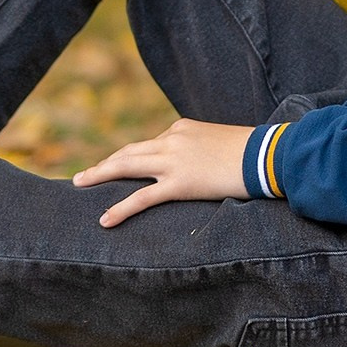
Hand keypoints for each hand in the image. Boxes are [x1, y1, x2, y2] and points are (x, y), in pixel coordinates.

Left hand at [72, 118, 254, 226]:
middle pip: (129, 151)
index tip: (120, 166)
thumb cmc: (252, 152)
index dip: (132, 157)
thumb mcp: (220, 143)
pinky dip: (120, 208)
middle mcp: (172, 139)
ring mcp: (173, 161)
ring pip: (127, 166)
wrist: (266, 156)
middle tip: (84, 176)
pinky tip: (105, 219)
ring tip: (80, 185)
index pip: (151, 143)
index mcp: (182, 128)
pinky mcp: (179, 183)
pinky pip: (143, 197)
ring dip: (100, 175)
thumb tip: (198, 167)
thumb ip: (201, 150)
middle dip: (105, 164)